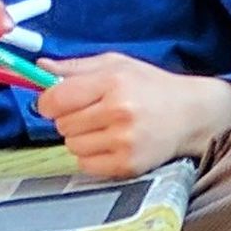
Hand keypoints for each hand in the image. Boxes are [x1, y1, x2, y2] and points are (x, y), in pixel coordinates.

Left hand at [35, 52, 230, 177]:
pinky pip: (86, 166)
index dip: (48, 102)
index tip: (54, 101)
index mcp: (113, 82)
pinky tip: (110, 143)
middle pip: (62, 125)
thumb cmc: (151, 86)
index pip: (57, 98)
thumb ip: (75, 67)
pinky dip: (91, 157)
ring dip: (80, 138)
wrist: (190, 114)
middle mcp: (119, 112)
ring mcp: (125, 142)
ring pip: (72, 146)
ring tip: (103, 127)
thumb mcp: (116, 64)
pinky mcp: (129, 166)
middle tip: (89, 112)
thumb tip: (39, 69)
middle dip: (69, 119)